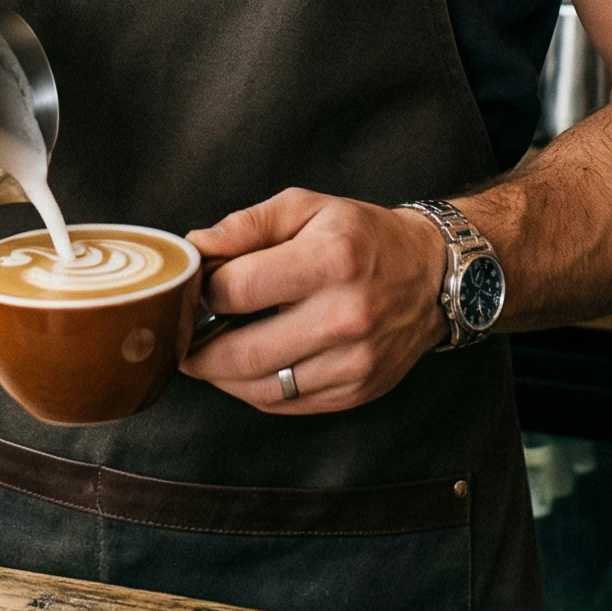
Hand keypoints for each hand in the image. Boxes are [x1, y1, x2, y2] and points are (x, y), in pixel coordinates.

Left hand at [181, 190, 447, 414]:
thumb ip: (246, 225)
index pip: (239, 289)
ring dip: (221, 377)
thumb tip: (196, 247)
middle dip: (198, 348)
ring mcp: (355, 361)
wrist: (431, 273)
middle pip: (243, 352)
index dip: (202, 291)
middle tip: (180, 336)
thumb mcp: (306, 206)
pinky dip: (254, 391)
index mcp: (330, 260)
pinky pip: (288, 404)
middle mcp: (346, 316)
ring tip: (206, 354)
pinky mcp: (357, 390)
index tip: (193, 287)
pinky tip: (243, 369)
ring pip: (262, 388)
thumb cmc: (362, 235)